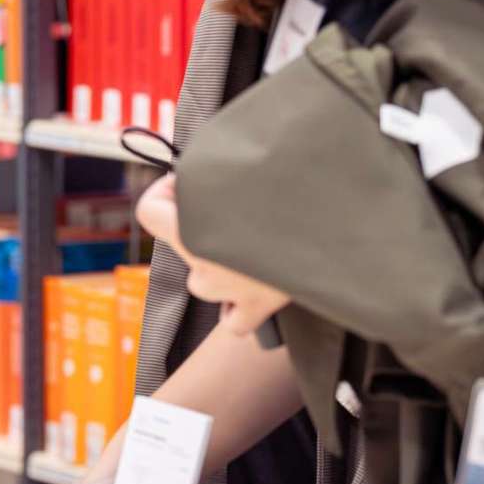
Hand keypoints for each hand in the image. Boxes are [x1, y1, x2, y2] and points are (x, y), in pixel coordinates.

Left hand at [138, 176, 294, 338]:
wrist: (335, 228)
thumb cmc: (292, 189)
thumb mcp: (241, 166)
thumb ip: (214, 169)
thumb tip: (205, 162)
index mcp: (191, 227)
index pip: (148, 211)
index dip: (164, 193)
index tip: (187, 183)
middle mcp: (202, 263)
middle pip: (180, 245)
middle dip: (200, 227)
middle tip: (234, 206)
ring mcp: (227, 290)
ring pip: (202, 282)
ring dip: (218, 267)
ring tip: (252, 243)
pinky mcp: (257, 308)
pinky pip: (233, 321)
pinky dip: (237, 310)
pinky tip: (249, 291)